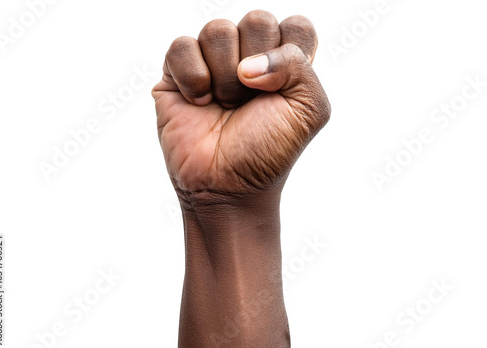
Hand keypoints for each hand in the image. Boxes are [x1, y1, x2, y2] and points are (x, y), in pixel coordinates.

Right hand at [152, 10, 329, 197]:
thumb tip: (247, 63)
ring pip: (218, 30)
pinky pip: (182, 46)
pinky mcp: (177, 73)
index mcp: (284, 62)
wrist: (228, 186)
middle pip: (257, 20)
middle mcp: (249, 56)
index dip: (288, 53)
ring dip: (224, 77)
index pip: (295, 26)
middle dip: (256, 67)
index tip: (280, 91)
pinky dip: (193, 78)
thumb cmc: (268, 151)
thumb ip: (299, 65)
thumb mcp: (309, 110)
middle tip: (248, 103)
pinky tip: (199, 104)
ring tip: (225, 106)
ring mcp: (212, 62)